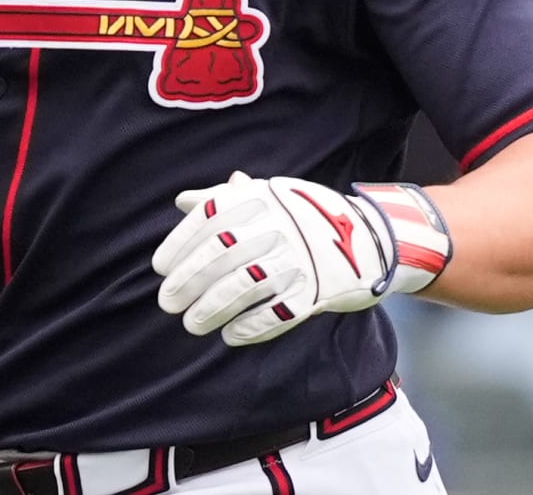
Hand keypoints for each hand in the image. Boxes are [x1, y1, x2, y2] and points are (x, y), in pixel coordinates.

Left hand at [152, 172, 451, 346]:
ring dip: (212, 310)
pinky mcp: (318, 291)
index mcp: (259, 200)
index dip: (178, 246)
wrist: (372, 236)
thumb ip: (225, 199)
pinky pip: (277, 313)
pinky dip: (250, 327)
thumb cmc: (306, 215)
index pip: (207, 221)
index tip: (159, 268)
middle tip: (167, 303)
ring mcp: (298, 261)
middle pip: (219, 258)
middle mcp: (277, 227)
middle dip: (187, 283)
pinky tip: (230, 336)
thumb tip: (182, 201)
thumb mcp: (268, 196)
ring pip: (242, 288)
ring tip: (192, 325)